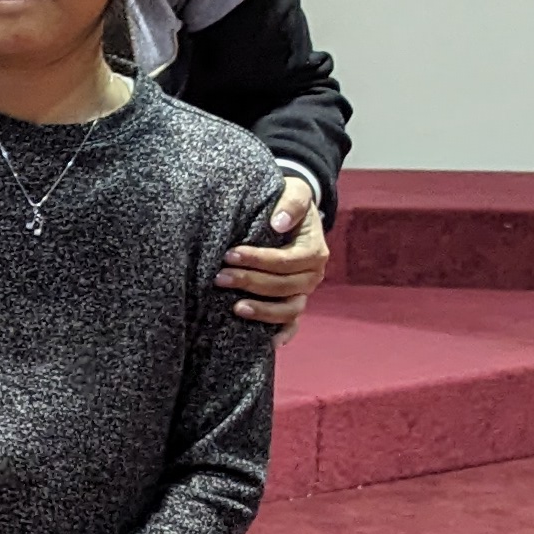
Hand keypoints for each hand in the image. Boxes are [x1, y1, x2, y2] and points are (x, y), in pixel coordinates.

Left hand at [217, 177, 330, 326]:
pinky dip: (283, 333)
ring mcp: (303, 291)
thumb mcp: (295, 191)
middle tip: (219, 277)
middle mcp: (312, 275)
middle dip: (251, 283)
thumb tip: (279, 223)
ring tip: (234, 307)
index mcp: (314, 250)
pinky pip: (292, 324)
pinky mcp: (293, 302)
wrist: (290, 214)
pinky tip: (267, 342)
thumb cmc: (288, 202)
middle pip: (284, 286)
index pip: (286, 261)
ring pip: (289, 309)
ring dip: (262, 311)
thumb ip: (291, 202)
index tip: (230, 254)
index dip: (259, 260)